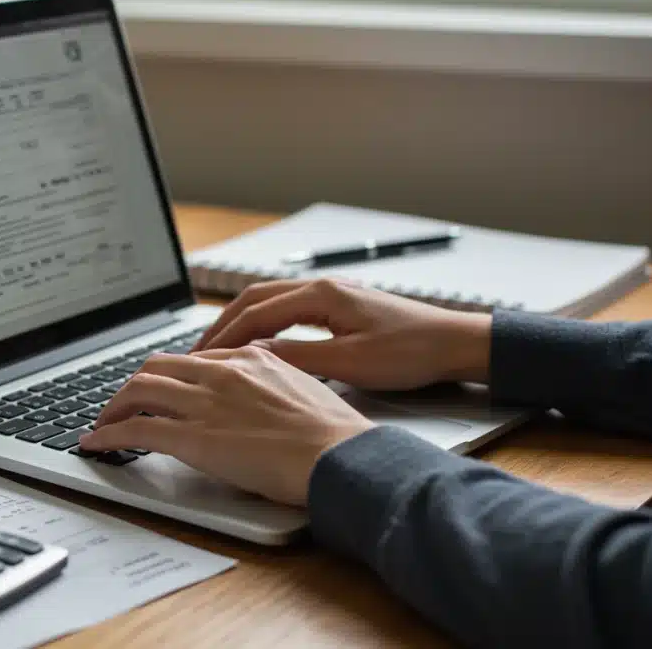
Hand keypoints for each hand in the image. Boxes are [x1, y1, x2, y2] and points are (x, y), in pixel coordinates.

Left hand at [80, 346, 373, 505]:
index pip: (194, 358)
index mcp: (249, 358)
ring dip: (114, 406)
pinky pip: (137, 429)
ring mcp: (204, 403)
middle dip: (134, 384)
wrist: (339, 456)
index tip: (163, 390)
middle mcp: (221, 372)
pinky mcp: (193, 437)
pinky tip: (97, 443)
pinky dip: (109, 434)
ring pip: (139, 390)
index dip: (171, 376)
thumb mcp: (304, 387)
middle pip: (157, 366)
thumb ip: (274, 380)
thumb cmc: (333, 435)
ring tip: (103, 422)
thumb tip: (263, 385)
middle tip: (124, 403)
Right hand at [191, 279, 492, 390]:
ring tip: (217, 349)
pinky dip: (263, 325)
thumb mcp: (349, 364)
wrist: (455, 343)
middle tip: (196, 353)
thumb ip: (297, 357)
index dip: (223, 336)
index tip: (198, 358)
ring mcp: (331, 294)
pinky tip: (257, 345)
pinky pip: (287, 310)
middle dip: (221, 325)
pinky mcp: (340, 307)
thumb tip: (253, 357)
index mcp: (321, 295)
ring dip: (240, 323)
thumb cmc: (412, 352)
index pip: (255, 312)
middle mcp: (321, 287)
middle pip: (254, 299)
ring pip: (269, 302)